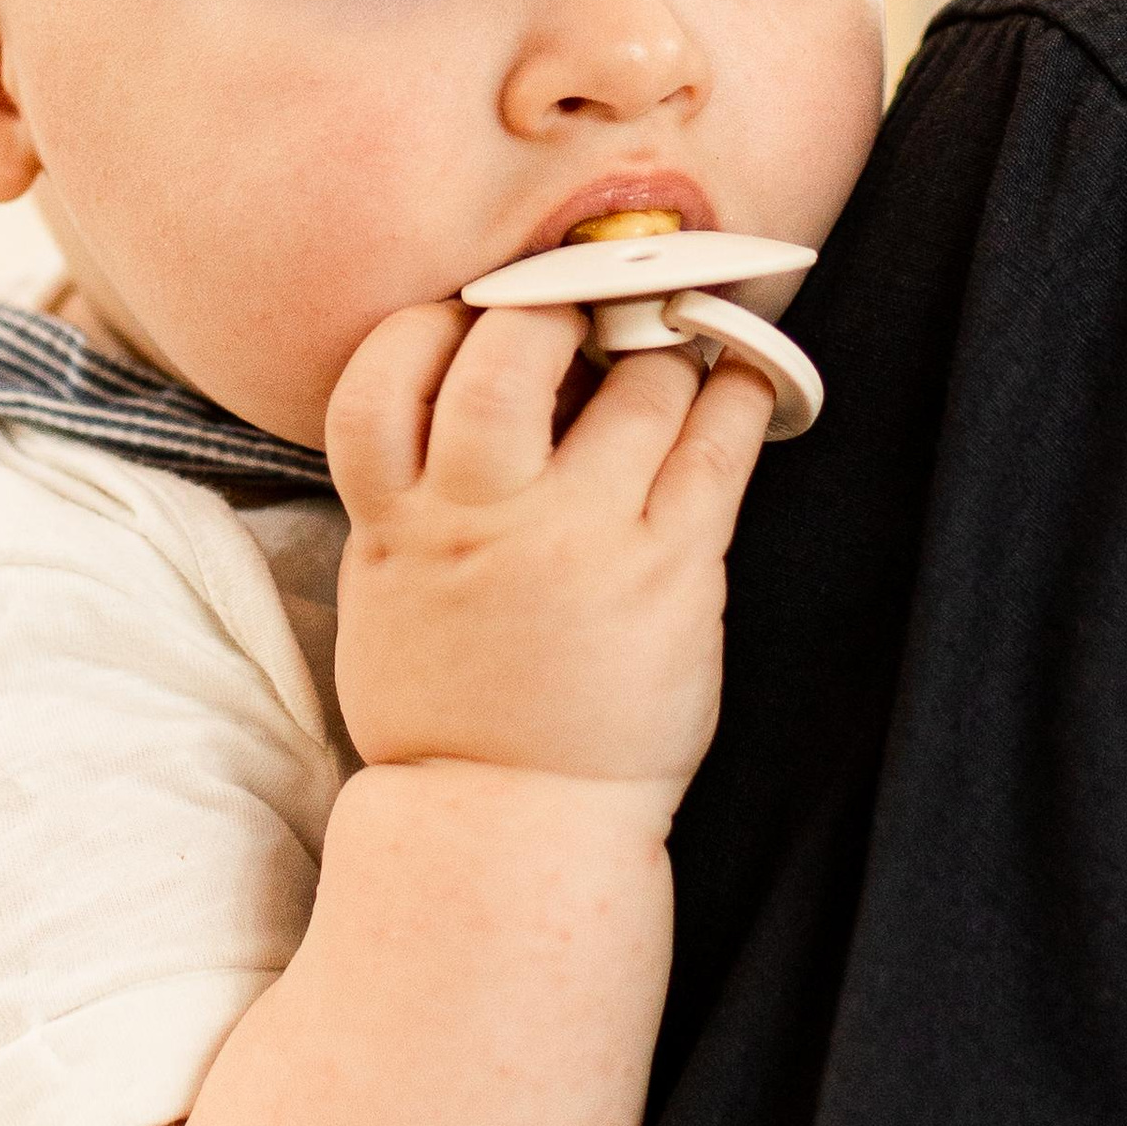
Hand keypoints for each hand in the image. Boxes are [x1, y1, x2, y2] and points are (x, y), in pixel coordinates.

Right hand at [325, 303, 775, 807]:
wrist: (506, 822)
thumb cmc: (448, 705)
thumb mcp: (386, 589)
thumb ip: (413, 492)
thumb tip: (478, 379)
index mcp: (397, 525)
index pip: (384, 374)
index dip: (429, 325)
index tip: (471, 316)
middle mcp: (484, 518)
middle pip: (510, 353)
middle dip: (556, 304)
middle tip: (589, 303)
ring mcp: (582, 541)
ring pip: (636, 385)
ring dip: (663, 347)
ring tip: (674, 345)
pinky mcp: (671, 571)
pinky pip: (715, 450)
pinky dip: (736, 393)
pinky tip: (742, 377)